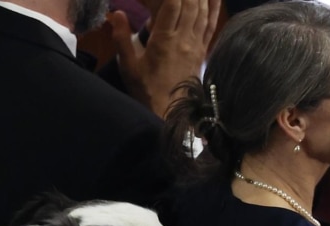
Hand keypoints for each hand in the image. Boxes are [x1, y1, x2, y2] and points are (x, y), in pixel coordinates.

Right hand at [110, 0, 220, 117]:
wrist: (169, 111)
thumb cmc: (145, 89)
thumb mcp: (128, 67)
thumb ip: (121, 39)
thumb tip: (115, 13)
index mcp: (163, 40)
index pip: (172, 4)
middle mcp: (182, 38)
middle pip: (190, 3)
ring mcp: (195, 43)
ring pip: (202, 10)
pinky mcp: (202, 50)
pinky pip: (211, 24)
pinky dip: (214, 7)